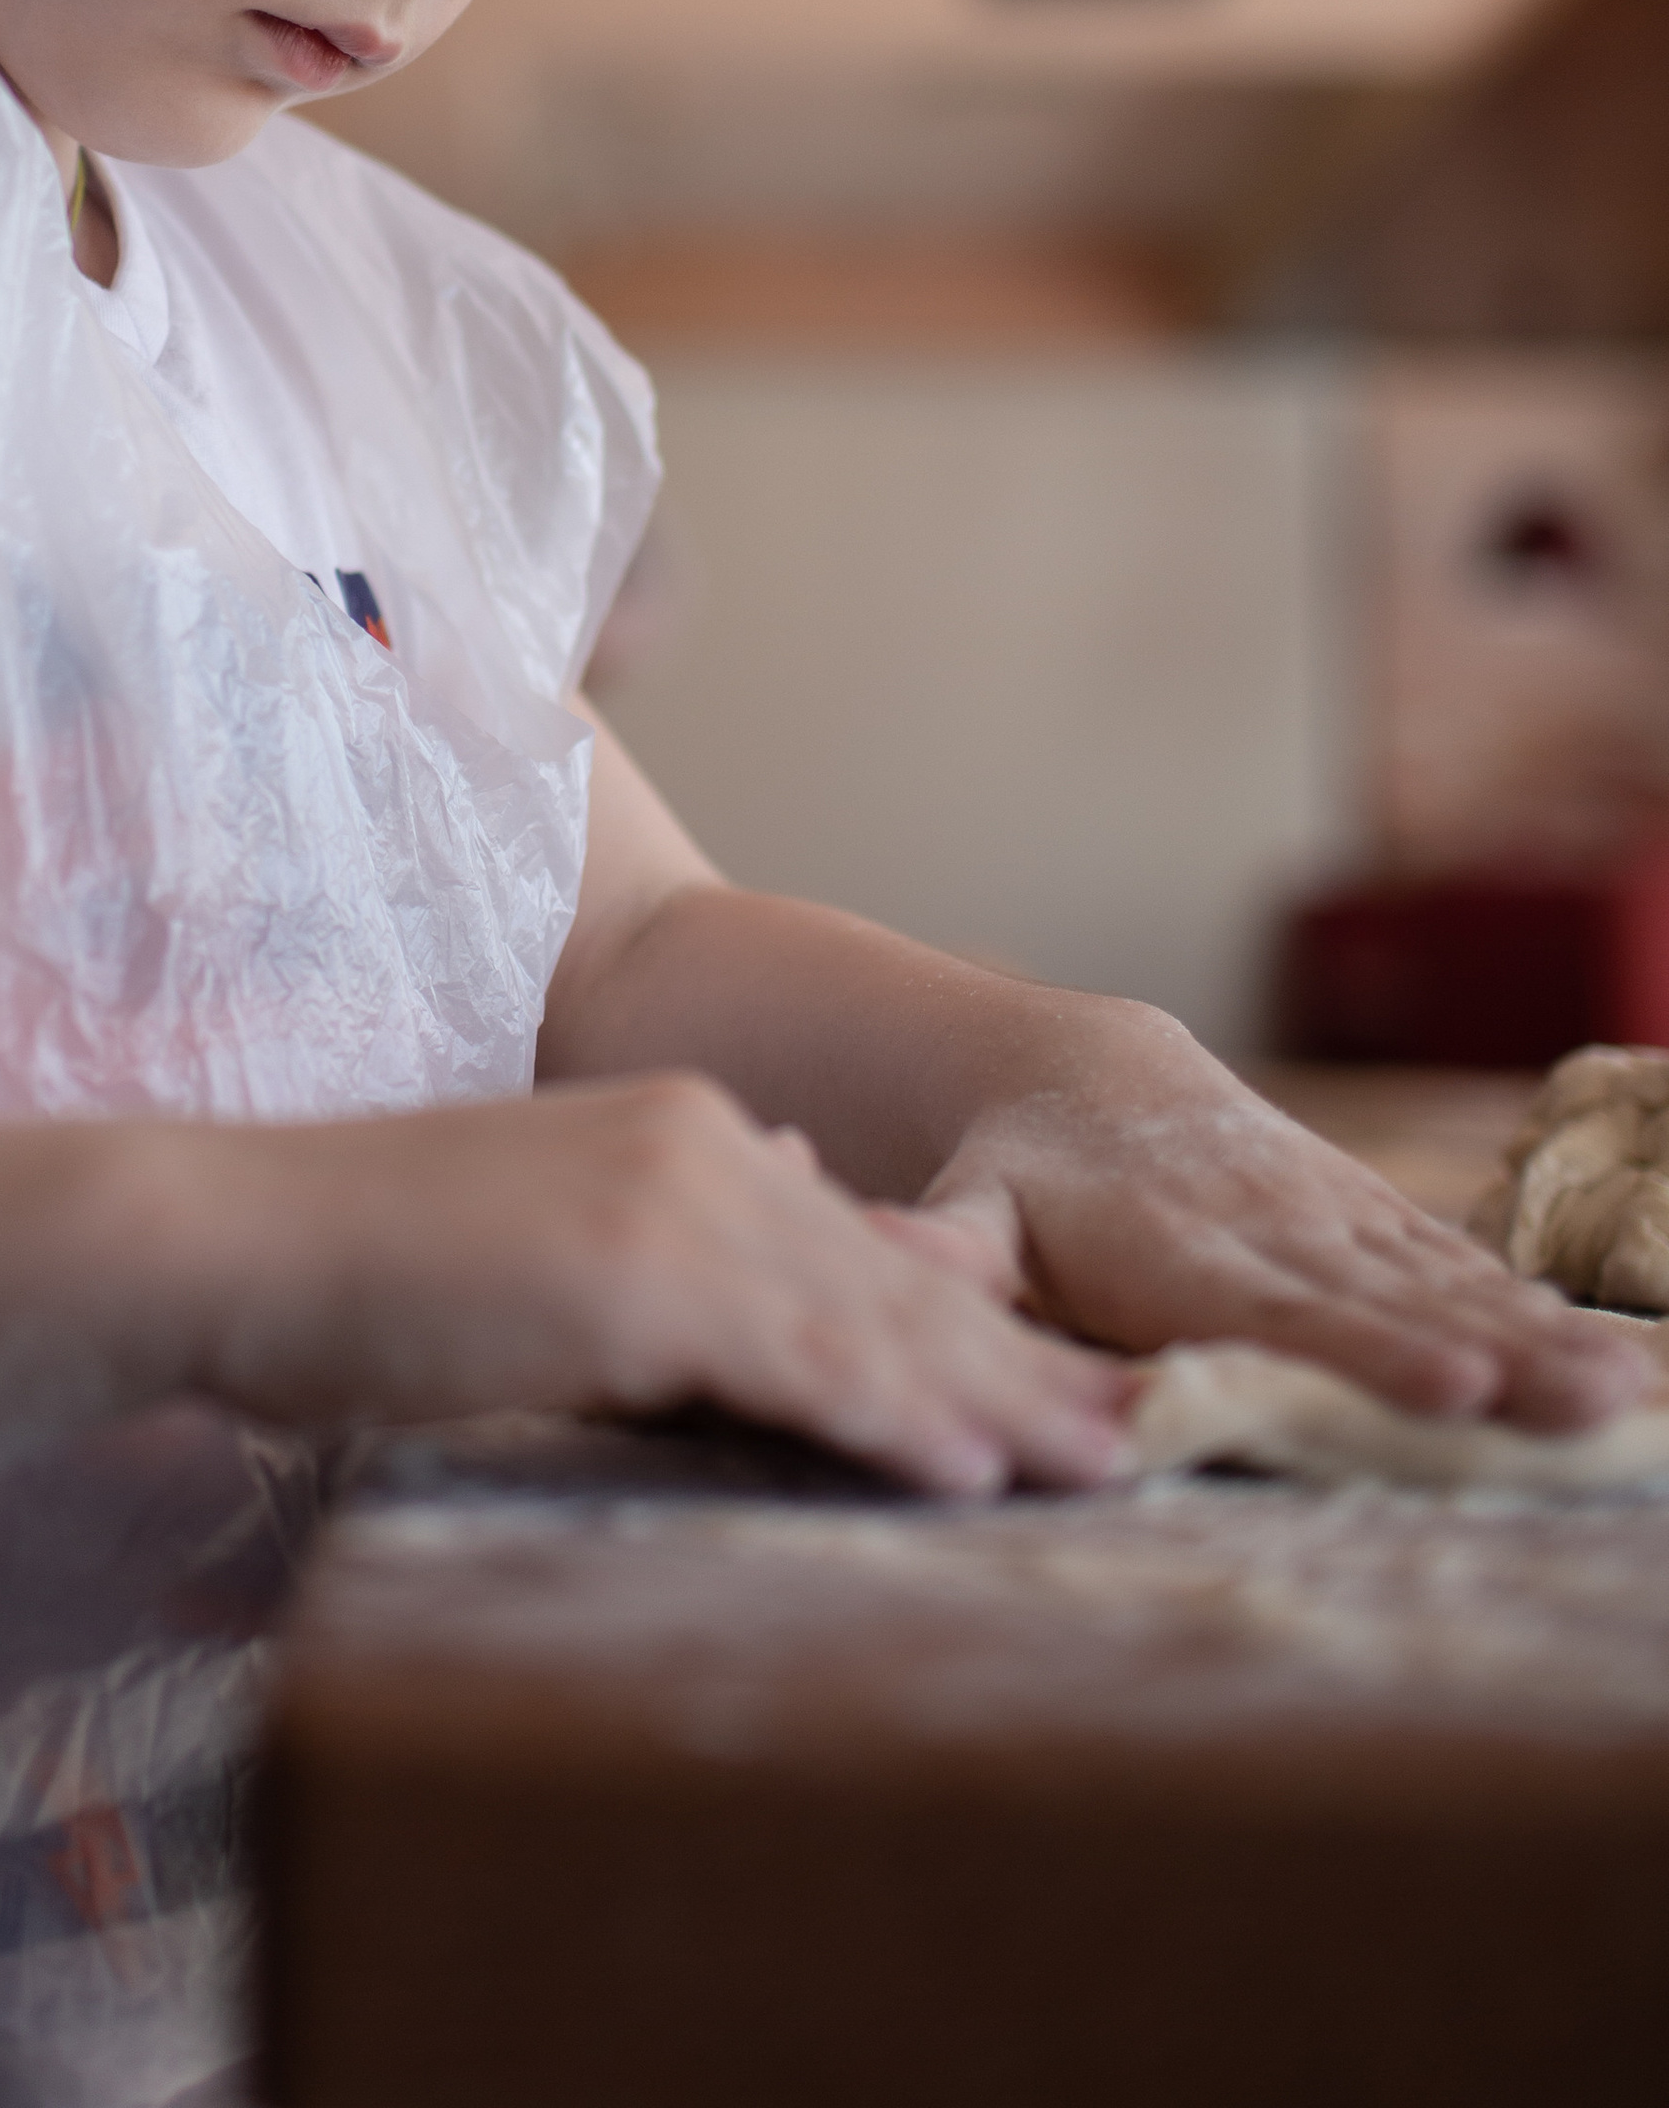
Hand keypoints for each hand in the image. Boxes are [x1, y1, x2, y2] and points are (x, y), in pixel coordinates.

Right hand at [189, 1075, 1136, 1496]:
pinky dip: (893, 1417)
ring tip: (1099, 1463)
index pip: (861, 1242)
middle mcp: (702, 1143)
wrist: (243, 1240)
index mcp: (685, 1128)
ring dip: (996, 1400)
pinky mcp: (636, 1276)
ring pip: (869, 1322)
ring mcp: (673, 1201)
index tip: (1068, 1374)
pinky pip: (795, 1362)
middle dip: (1023, 1363)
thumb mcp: (556, 1220)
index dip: (973, 1317)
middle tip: (1141, 1426)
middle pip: (894, 1281)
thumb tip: (805, 1193)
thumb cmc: (372, 1256)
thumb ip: (684, 1218)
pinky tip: (968, 1468)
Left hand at [913, 1004, 1653, 1432]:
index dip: (1366, 1350)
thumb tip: (880, 1253)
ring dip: (1539, 1338)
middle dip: (1490, 1354)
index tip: (1454, 1386)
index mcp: (1174, 1247)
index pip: (1278, 1308)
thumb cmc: (1013, 1175)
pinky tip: (1614, 1357)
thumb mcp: (967, 1206)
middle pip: (1386, 1303)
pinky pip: (1455, 1261)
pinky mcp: (1365, 1214)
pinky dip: (1535, 1306)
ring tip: (1625, 1391)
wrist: (1080, 1071)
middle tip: (1581, 1403)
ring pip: (1441, 1281)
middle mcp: (1268, 1228)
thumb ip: (941, 1249)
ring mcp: (1328, 1216)